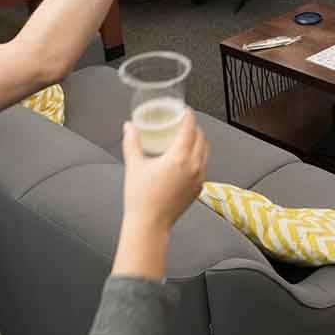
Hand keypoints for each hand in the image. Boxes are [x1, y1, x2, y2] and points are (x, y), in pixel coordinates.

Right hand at [120, 109, 209, 234]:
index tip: (184, 111)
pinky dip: (199, 155)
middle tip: (183, 122)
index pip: (190, 128)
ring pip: (205, 150)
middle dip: (194, 126)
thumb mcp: (134, 165)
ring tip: (187, 137)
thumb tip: (129, 127)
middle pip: (201, 137)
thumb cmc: (141, 198)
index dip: (188, 116)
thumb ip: (132, 142)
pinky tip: (188, 157)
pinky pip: (204, 164)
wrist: (150, 224)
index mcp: (179, 157)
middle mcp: (194, 166)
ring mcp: (199, 177)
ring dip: (199, 140)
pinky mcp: (199, 187)